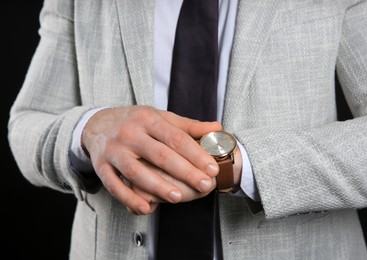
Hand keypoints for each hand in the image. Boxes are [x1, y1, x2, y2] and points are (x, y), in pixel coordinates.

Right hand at [81, 105, 221, 214]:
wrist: (98, 124)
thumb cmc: (135, 122)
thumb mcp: (160, 117)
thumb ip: (188, 126)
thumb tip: (216, 128)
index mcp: (148, 119)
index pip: (175, 137)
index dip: (196, 154)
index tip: (212, 168)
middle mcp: (130, 133)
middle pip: (160, 155)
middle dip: (185, 172)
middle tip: (204, 185)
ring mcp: (114, 151)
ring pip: (137, 171)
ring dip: (158, 186)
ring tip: (178, 197)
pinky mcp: (102, 166)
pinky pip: (114, 186)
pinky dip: (130, 198)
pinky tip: (146, 208)